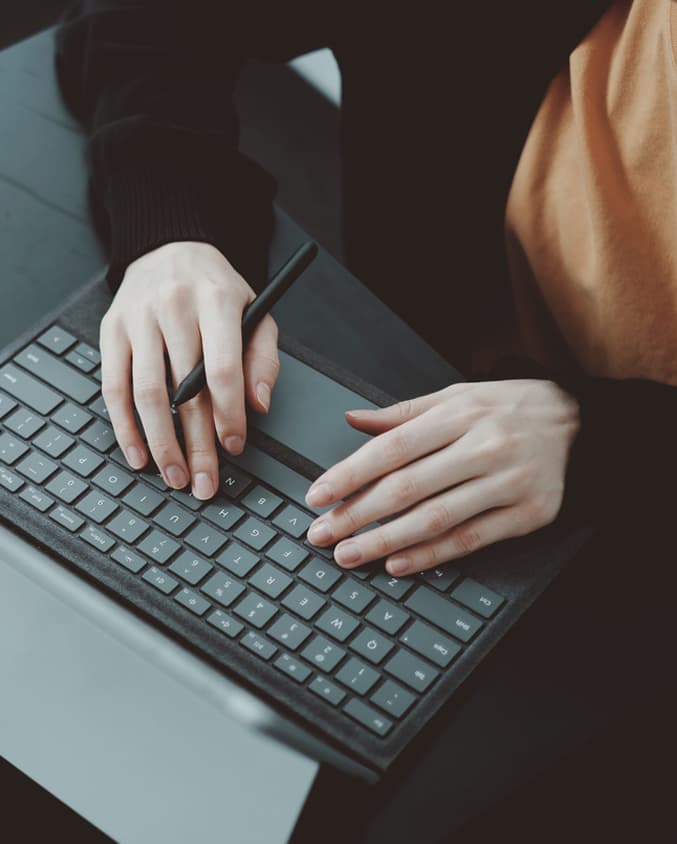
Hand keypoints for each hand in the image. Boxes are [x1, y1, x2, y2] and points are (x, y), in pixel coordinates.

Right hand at [99, 241, 278, 497]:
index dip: (229, 414)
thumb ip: (263, 359)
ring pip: (146, 393)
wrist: (170, 247)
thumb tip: (258, 405)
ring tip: (174, 476)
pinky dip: (124, 427)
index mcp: (216, 300)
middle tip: (204, 482)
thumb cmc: (217, 289)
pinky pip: (113, 387)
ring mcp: (138, 319)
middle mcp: (174, 307)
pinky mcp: (111, 331)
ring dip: (161, 443)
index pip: (222, 368)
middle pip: (184, 390)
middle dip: (196, 444)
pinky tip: (138, 454)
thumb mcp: (257, 313)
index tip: (234, 447)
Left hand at [305, 380, 578, 574]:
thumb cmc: (506, 408)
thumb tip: (352, 420)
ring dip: (386, 542)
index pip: (392, 448)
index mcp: (459, 415)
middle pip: (408, 488)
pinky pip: (471, 540)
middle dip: (357, 515)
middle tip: (322, 535)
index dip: (350, 475)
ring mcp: (508, 483)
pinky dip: (432, 555)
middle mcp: (483, 447)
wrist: (576, 421)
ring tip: (350, 555)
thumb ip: (402, 413)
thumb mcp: (455, 397)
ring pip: (436, 519)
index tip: (318, 496)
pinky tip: (399, 564)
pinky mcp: (528, 514)